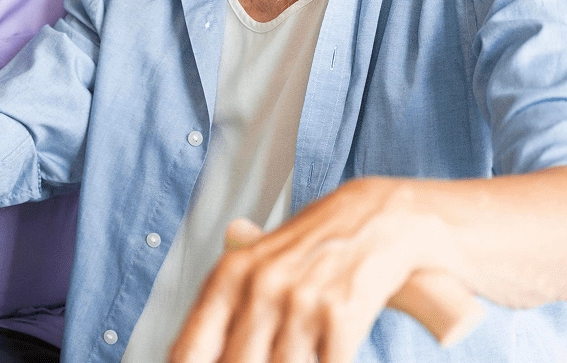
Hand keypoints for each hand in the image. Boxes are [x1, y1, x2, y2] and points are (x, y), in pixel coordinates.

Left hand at [171, 178, 480, 362]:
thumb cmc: (316, 246)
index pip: (190, 349)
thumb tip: (185, 354)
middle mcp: (260, 288)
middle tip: (270, 360)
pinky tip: (326, 355)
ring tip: (301, 355)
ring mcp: (300, 301)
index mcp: (230, 277)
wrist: (380, 218)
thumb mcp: (260, 262)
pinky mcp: (340, 316)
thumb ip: (228, 302)